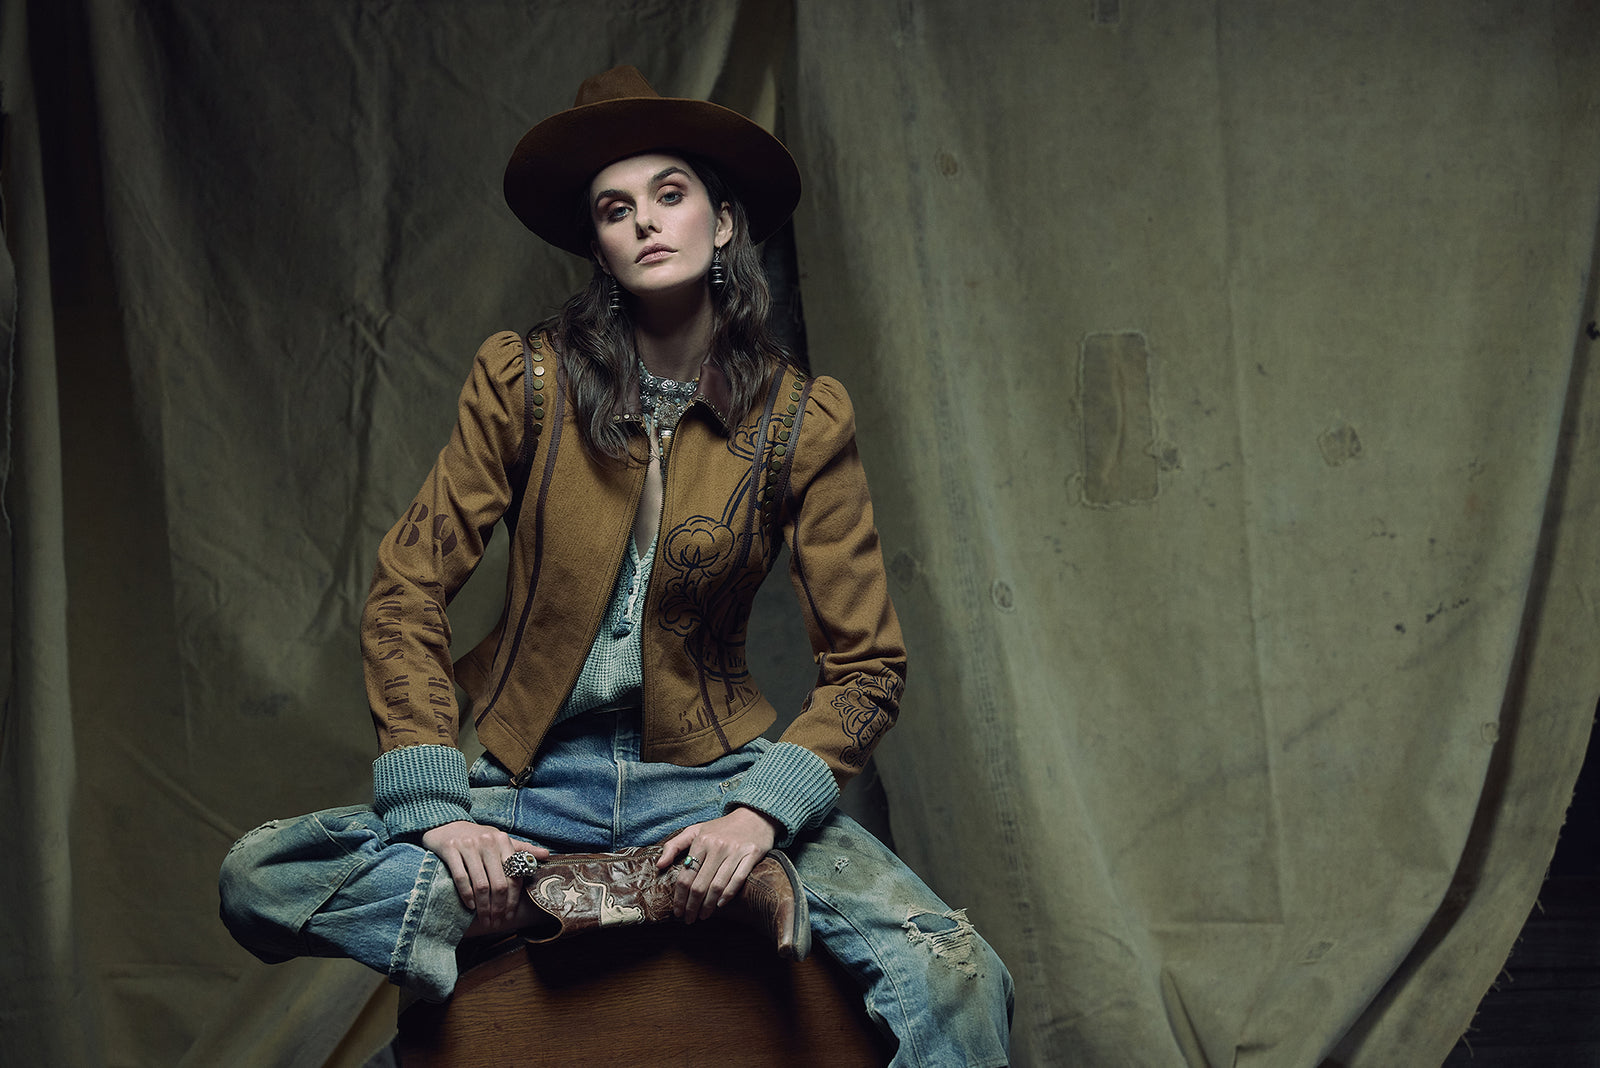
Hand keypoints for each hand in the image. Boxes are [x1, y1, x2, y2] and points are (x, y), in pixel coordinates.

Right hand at [421, 820, 548, 927]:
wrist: (447, 824)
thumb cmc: (477, 836)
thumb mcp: (500, 840)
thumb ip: (522, 849)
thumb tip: (546, 855)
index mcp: (503, 841)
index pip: (514, 875)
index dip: (513, 899)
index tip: (509, 916)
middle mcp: (488, 841)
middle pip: (499, 883)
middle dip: (499, 907)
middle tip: (496, 923)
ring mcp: (468, 845)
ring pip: (481, 883)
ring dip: (483, 907)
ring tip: (485, 920)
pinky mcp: (451, 849)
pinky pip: (461, 877)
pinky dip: (467, 895)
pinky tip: (470, 906)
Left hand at [657, 807, 777, 922]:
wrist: (754, 816)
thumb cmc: (721, 827)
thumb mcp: (695, 830)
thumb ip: (674, 846)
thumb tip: (659, 865)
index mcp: (701, 841)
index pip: (685, 876)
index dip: (679, 898)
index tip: (677, 911)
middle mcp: (717, 846)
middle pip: (700, 885)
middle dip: (692, 906)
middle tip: (689, 919)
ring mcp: (735, 851)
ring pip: (718, 886)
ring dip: (708, 905)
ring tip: (703, 915)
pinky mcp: (751, 854)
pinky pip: (738, 879)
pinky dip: (728, 895)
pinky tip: (720, 905)